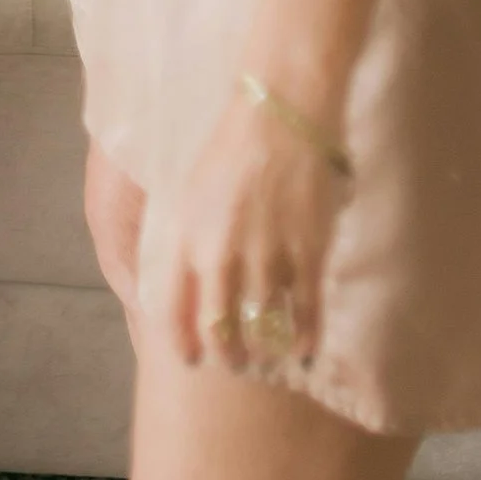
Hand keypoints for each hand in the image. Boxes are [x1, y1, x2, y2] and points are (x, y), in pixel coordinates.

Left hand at [149, 84, 349, 377]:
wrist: (281, 116)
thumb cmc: (230, 149)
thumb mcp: (189, 192)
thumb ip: (183, 239)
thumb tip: (182, 282)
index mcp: (186, 237)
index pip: (173, 309)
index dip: (180, 342)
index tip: (189, 360)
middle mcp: (222, 255)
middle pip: (220, 328)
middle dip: (226, 354)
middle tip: (233, 363)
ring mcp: (267, 257)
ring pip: (263, 327)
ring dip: (263, 350)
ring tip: (265, 358)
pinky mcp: (307, 253)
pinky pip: (305, 313)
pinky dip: (303, 338)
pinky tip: (301, 350)